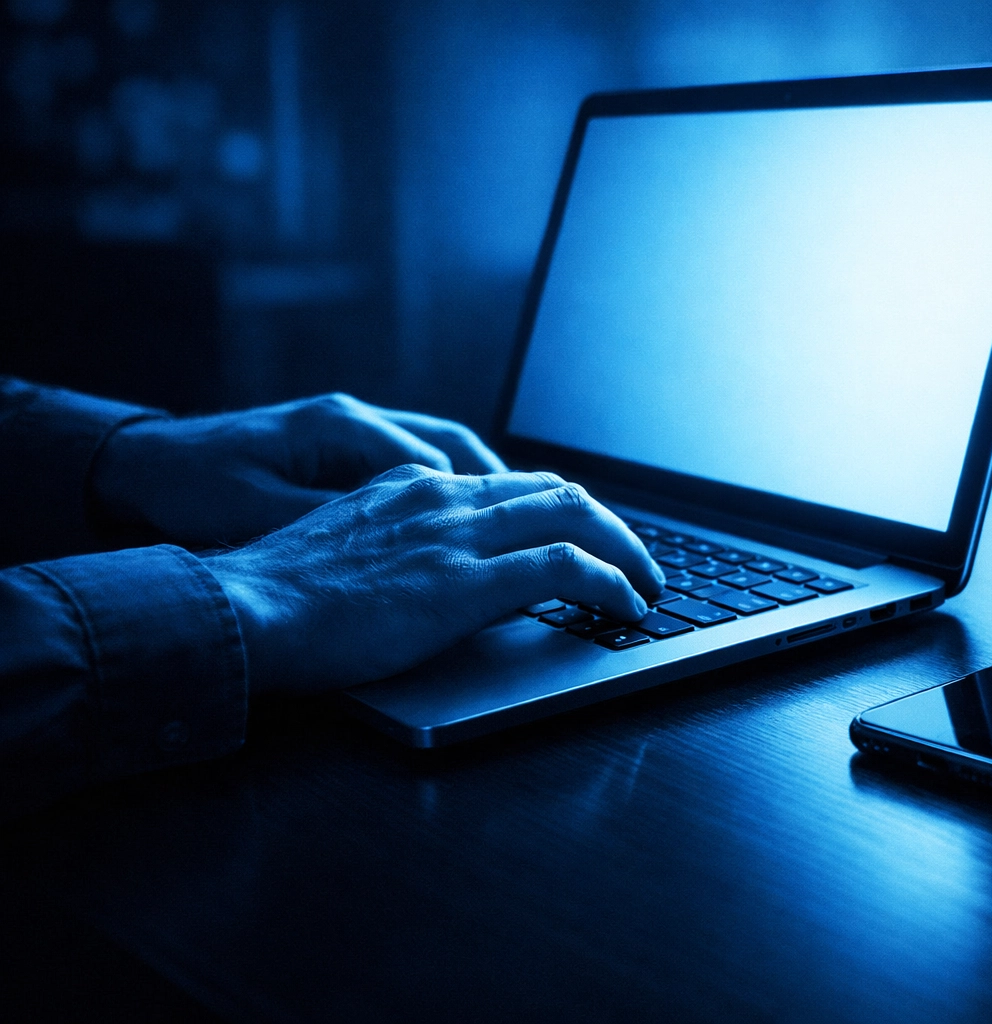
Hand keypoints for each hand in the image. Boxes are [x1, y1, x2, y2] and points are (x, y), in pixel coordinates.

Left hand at [92, 393, 508, 546]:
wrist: (137, 468)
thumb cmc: (190, 490)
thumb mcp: (264, 515)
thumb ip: (346, 527)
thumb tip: (419, 554)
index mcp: (343, 429)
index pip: (449, 473)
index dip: (498, 518)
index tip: (537, 555)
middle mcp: (358, 420)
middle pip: (468, 453)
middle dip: (529, 497)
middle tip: (578, 535)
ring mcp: (354, 431)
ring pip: (454, 455)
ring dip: (501, 492)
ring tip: (542, 531)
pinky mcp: (345, 450)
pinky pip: (427, 465)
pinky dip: (464, 492)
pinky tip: (475, 525)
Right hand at [201, 466, 665, 695]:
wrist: (244, 611)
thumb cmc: (280, 598)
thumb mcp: (350, 549)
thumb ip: (403, 548)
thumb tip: (443, 577)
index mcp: (415, 486)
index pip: (514, 483)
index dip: (565, 511)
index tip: (590, 540)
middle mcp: (445, 496)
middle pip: (558, 491)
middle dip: (611, 525)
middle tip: (638, 563)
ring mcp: (459, 534)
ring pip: (577, 518)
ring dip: (626, 551)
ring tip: (648, 586)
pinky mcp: (467, 579)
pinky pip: (567, 568)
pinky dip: (611, 582)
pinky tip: (627, 606)